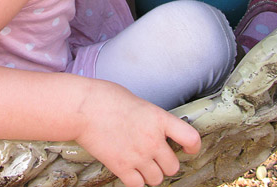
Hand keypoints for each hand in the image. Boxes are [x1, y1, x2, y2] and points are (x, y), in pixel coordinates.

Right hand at [77, 81, 200, 186]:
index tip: (188, 149)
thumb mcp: (137, 102)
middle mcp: (152, 140)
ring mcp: (137, 156)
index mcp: (158, 118)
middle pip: (172, 166)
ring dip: (150, 173)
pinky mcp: (121, 167)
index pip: (191, 138)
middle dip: (165, 163)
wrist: (82, 107)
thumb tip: (156, 129)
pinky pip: (138, 185)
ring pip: (157, 179)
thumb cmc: (106, 97)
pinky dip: (135, 180)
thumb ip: (151, 119)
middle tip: (154, 155)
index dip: (193, 146)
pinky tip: (128, 168)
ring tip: (139, 161)